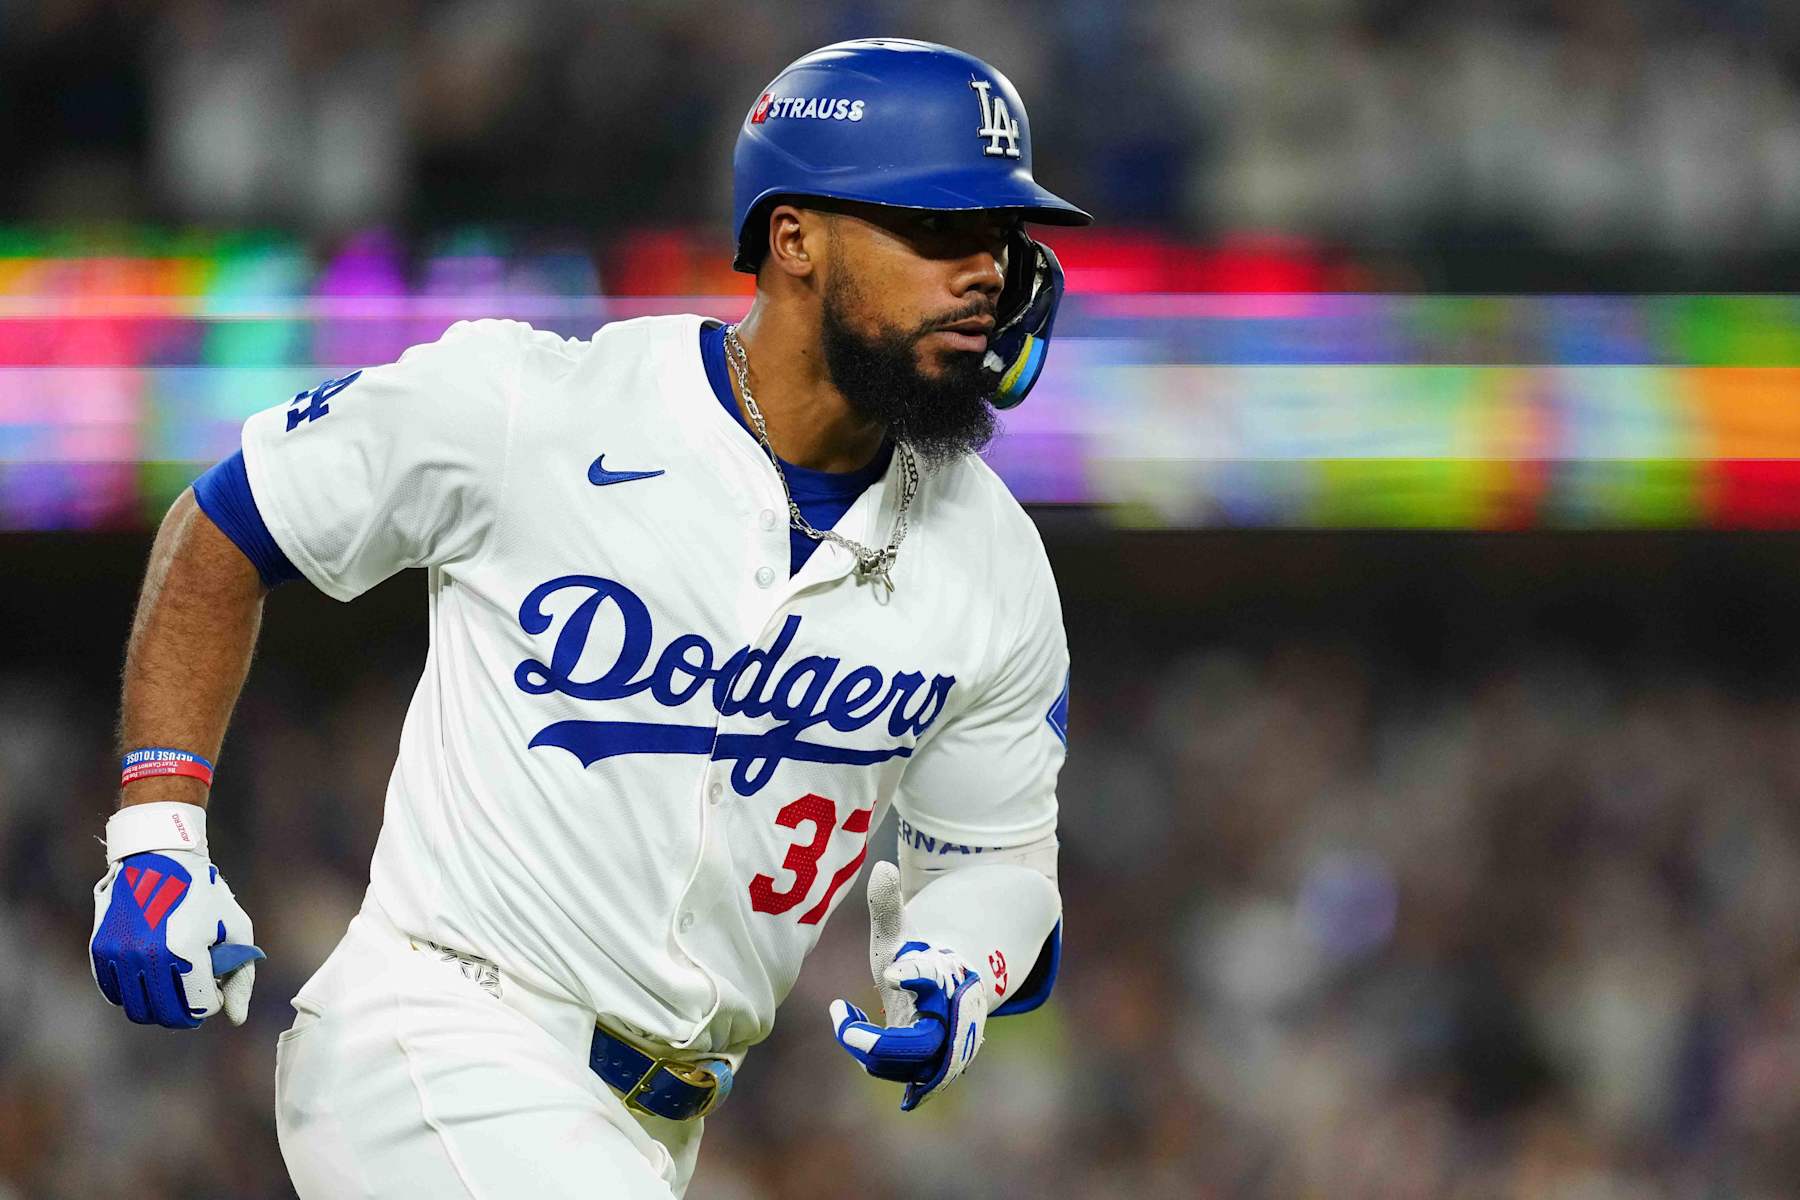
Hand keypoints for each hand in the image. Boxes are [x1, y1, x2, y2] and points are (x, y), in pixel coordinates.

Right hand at [91, 813, 263, 1028]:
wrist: (158, 858)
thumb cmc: (204, 893)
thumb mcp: (235, 928)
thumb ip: (240, 977)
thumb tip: (237, 1019)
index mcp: (185, 950)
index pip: (199, 1007)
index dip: (212, 1003)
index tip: (215, 987)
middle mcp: (147, 955)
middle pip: (166, 1014)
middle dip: (186, 1014)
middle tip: (195, 998)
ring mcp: (120, 954)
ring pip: (138, 1009)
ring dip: (159, 1007)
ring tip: (174, 988)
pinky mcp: (100, 950)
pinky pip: (114, 994)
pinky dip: (133, 995)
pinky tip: (150, 980)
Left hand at [827, 862, 988, 1109]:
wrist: (951, 991)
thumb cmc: (917, 957)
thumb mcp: (899, 932)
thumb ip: (888, 906)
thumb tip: (880, 866)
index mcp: (945, 978)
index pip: (934, 980)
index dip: (915, 977)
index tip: (889, 975)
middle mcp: (952, 1019)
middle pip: (924, 1045)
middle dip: (882, 1044)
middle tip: (846, 1027)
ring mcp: (946, 1049)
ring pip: (911, 1069)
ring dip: (873, 1054)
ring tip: (845, 1020)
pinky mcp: (933, 1069)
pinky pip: (906, 1078)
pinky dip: (875, 1062)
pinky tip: (851, 1027)